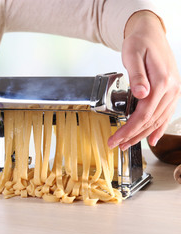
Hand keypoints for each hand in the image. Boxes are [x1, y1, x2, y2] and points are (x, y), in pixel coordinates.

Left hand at [108, 11, 180, 150]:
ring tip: (127, 143)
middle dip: (132, 136)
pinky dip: (159, 128)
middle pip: (150, 121)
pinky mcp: (171, 92)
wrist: (150, 33)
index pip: (143, 115)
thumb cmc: (140, 43)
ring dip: (142, 134)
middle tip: (116, 144)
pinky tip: (153, 138)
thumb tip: (141, 93)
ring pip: (158, 121)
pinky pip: (166, 114)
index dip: (129, 130)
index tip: (115, 139)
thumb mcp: (133, 55)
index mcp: (162, 82)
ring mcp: (173, 92)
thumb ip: (137, 75)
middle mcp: (171, 89)